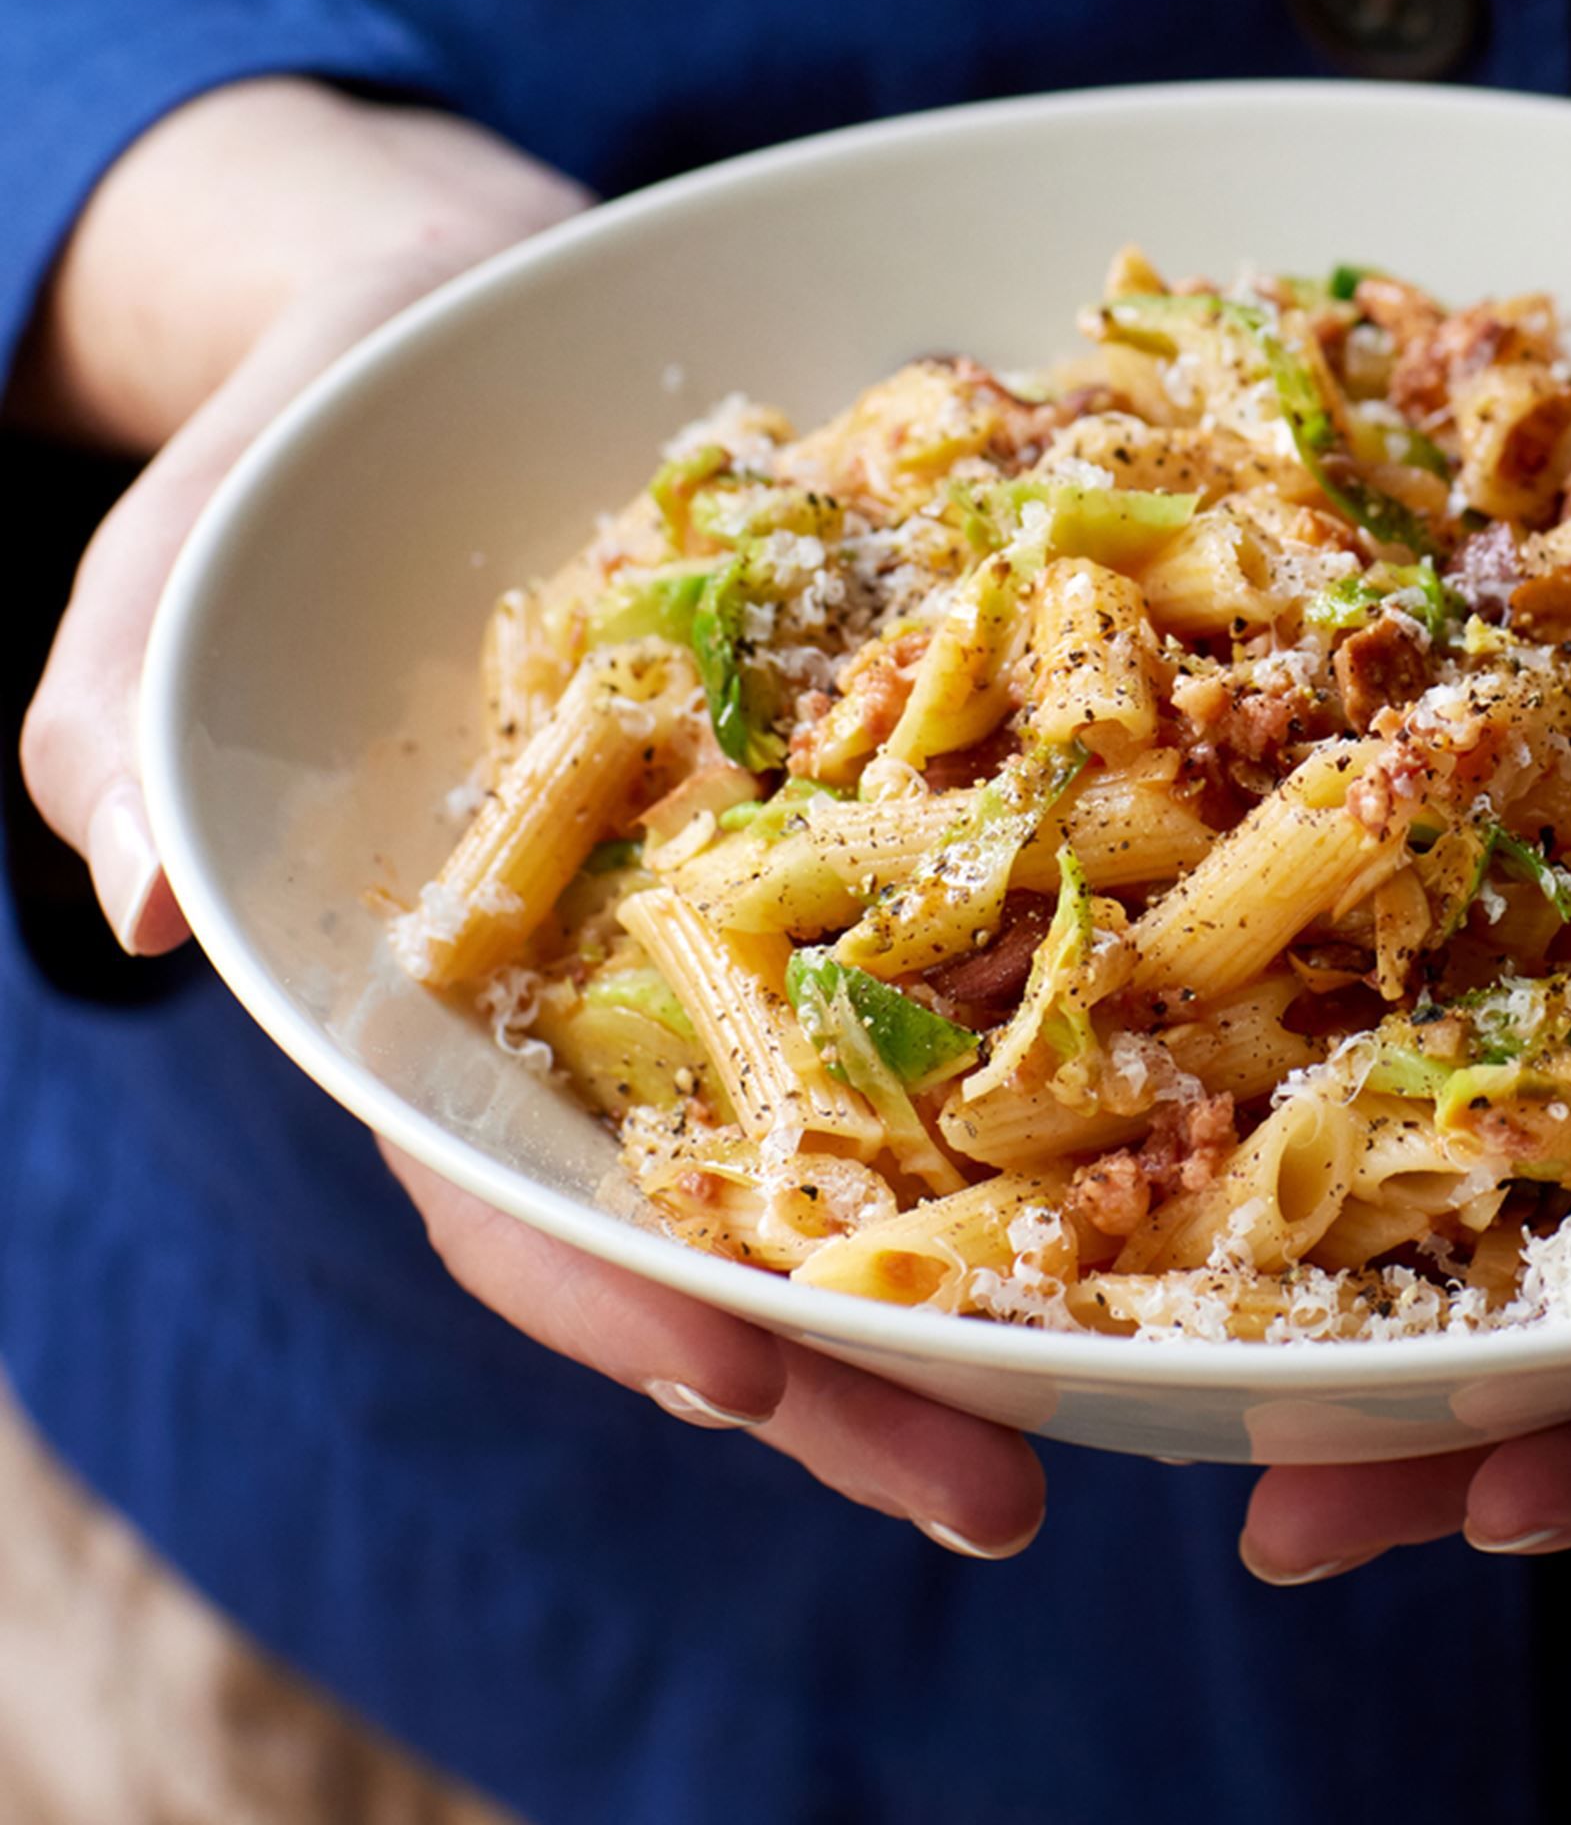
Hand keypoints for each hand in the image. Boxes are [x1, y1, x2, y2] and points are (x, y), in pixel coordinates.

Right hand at [15, 79, 1046, 1555]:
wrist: (442, 334)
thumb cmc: (285, 465)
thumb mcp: (168, 581)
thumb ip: (126, 732)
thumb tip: (155, 903)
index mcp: (448, 993)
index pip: (513, 1179)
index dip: (614, 1289)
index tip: (738, 1381)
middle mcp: (621, 987)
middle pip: (729, 1213)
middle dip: (849, 1363)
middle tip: (993, 1491)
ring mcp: (758, 907)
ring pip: (872, 1112)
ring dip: (988, 1259)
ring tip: (1120, 1381)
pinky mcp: (869, 799)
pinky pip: (972, 916)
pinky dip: (1069, 1013)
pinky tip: (1190, 1104)